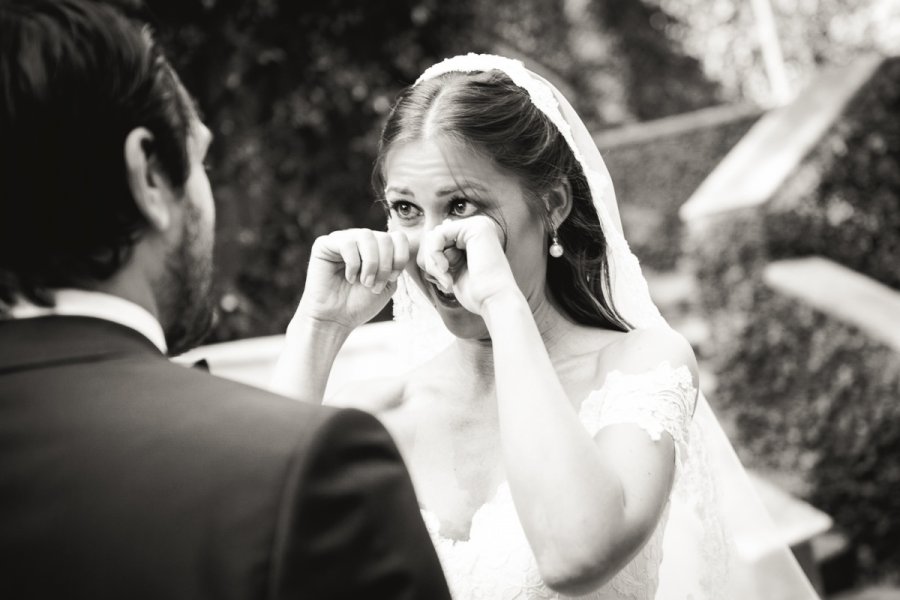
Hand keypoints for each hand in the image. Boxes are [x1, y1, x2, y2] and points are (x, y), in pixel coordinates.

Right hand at [294, 229, 409, 330]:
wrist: (335, 320)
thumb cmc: (360, 304)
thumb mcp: (388, 284)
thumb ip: (396, 263)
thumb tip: (398, 243)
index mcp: (377, 247)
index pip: (398, 237)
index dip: (400, 257)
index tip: (392, 278)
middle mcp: (360, 240)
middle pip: (384, 237)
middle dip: (384, 265)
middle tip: (375, 286)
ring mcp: (342, 240)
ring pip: (366, 235)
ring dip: (370, 263)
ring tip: (365, 282)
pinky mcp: (324, 244)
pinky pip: (347, 243)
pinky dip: (353, 264)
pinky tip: (349, 278)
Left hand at [418, 216, 519, 314]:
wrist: (494, 301)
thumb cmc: (477, 293)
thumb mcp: (454, 269)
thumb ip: (444, 251)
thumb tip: (431, 233)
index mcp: (476, 235)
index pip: (440, 239)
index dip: (433, 261)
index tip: (445, 282)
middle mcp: (479, 226)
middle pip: (435, 235)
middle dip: (432, 261)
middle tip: (445, 281)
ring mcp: (479, 224)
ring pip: (434, 235)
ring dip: (433, 261)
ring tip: (446, 278)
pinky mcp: (475, 227)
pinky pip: (438, 234)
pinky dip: (435, 255)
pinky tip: (446, 270)